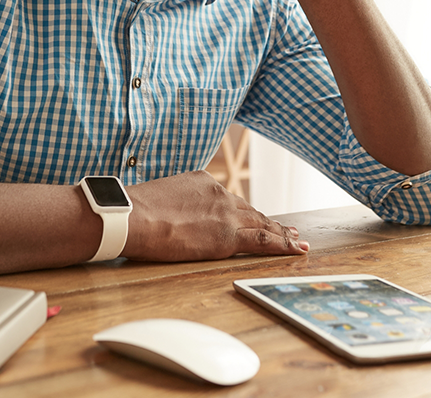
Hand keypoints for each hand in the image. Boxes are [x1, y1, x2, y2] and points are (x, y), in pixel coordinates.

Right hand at [122, 170, 308, 260]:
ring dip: (281, 233)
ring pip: (261, 223)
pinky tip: (295, 249)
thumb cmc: (136, 209)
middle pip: (250, 210)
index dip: (245, 210)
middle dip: (269, 221)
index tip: (255, 216)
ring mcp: (226, 213)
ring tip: (295, 241)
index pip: (229, 199)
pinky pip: (263, 240)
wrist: (134, 216)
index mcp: (202, 181)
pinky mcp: (228, 235)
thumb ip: (176, 201)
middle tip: (287, 229)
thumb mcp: (161, 195)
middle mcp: (219, 193)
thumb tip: (171, 213)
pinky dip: (282, 245)